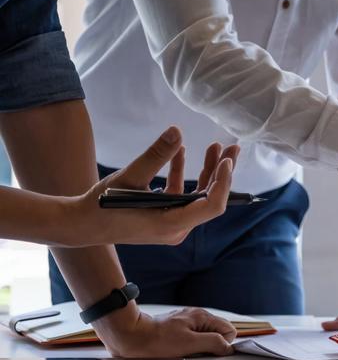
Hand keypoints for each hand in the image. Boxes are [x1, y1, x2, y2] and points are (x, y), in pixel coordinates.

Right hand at [69, 126, 239, 246]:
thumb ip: (155, 155)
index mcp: (171, 224)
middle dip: (221, 172)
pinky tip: (181, 153)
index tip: (227, 160)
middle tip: (232, 148)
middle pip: (209, 199)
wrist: (83, 224)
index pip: (211, 206)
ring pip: (198, 197)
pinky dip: (183, 177)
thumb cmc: (103, 205)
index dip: (223, 183)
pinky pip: (182, 197)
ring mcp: (172, 224)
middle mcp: (177, 228)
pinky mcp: (165, 218)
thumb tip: (177, 131)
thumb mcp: (129, 177)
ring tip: (214, 147)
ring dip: (206, 172)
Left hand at [97, 306, 236, 357]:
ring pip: (205, 336)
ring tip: (184, 350)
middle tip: (195, 352)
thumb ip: (213, 343)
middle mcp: (197, 316)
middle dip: (211, 345)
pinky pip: (193, 337)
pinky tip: (177, 348)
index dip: (223, 344)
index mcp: (202, 316)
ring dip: (199, 346)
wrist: (131, 336)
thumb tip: (228, 347)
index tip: (211, 352)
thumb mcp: (189, 344)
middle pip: (218, 333)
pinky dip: (189, 345)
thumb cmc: (157, 340)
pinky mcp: (177, 327)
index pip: (229, 330)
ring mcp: (187, 321)